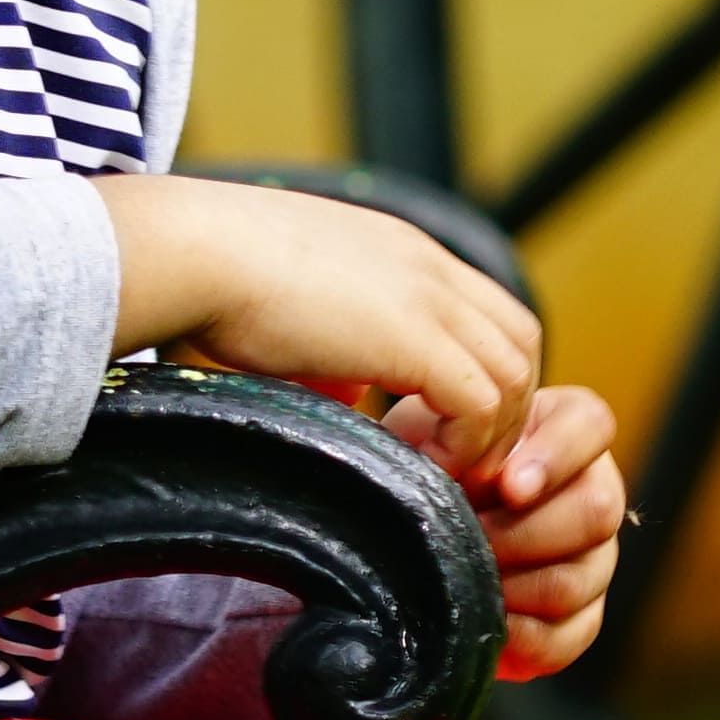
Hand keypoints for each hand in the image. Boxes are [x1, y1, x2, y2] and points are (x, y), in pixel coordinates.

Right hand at [93, 174, 539, 464]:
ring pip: (516, 372)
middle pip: (521, 340)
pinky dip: (466, 440)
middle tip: (455, 455)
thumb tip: (348, 398)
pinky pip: (482, 400)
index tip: (440, 425)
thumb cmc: (221, 280)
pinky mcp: (413, 336)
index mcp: (406, 254)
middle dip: (505, 407)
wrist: (197, 251)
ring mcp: (428, 298)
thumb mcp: (301, 315)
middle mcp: (430, 267)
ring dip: (489, 431)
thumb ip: (338, 353)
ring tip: (438, 468)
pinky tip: (419, 461)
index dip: (483, 374)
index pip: (489, 313)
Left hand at [385, 382, 624, 681]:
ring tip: (465, 581)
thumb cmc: (424, 463)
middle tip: (469, 541)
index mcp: (562, 428)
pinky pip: (574, 633)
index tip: (508, 485)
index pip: (592, 425)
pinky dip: (527, 638)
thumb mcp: (424, 433)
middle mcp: (593, 488)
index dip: (556, 456)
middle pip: (597, 511)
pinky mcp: (584, 613)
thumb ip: (444, 432)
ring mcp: (595, 555)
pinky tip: (488, 626)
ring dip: (516, 587)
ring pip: (580, 578)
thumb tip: (446, 463)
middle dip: (522, 534)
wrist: (413, 530)